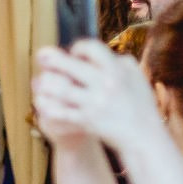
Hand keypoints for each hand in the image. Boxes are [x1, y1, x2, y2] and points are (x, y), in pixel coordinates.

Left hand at [32, 42, 159, 152]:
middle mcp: (105, 85)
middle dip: (52, 59)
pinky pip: (60, 112)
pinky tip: (40, 101)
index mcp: (117, 70)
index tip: (73, 53)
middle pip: (71, 66)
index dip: (78, 47)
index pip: (92, 48)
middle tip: (41, 56)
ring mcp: (95, 104)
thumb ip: (118, 60)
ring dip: (46, 83)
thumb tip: (94, 51)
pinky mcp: (87, 121)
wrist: (143, 136)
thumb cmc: (140, 103)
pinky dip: (48, 105)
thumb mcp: (135, 76)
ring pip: (61, 89)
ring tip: (38, 81)